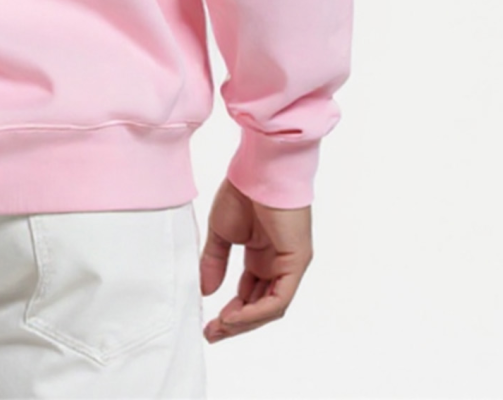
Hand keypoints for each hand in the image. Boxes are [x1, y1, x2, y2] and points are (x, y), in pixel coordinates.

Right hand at [199, 178, 312, 342]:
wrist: (260, 169)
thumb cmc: (243, 192)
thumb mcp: (221, 233)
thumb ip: (214, 262)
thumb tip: (205, 291)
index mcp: (262, 255)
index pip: (249, 295)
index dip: (230, 313)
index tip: (208, 323)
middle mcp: (277, 264)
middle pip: (259, 306)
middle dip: (235, 323)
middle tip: (211, 333)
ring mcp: (289, 265)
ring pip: (270, 307)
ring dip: (244, 322)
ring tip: (219, 328)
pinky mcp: (296, 263)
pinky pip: (278, 299)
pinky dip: (256, 312)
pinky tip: (234, 317)